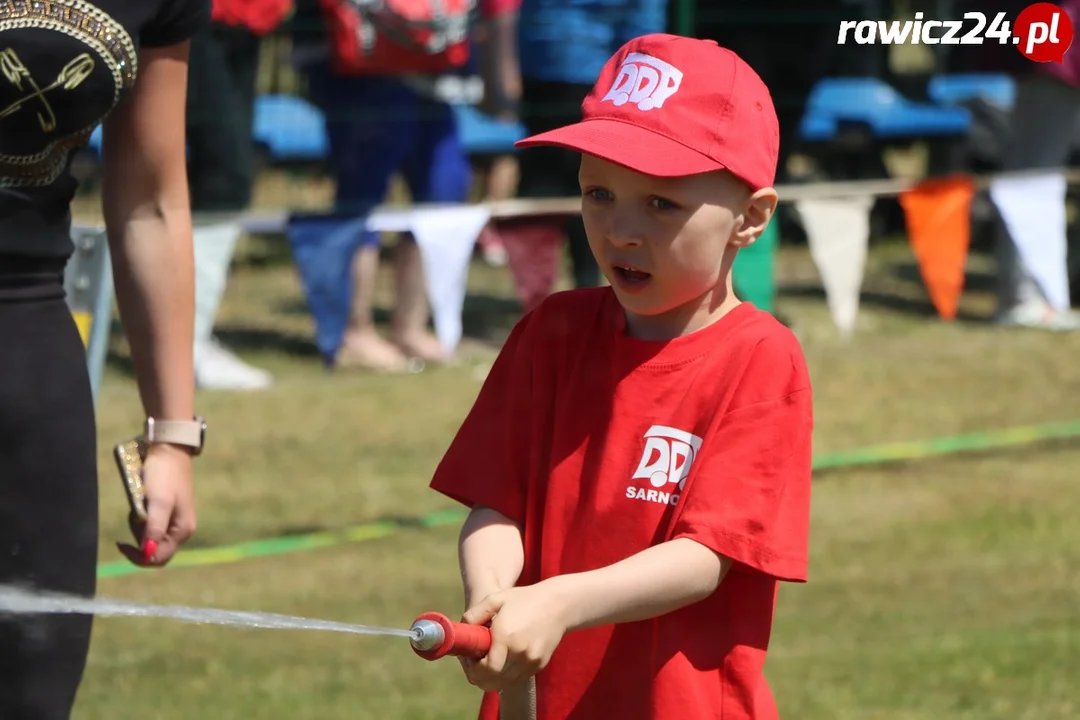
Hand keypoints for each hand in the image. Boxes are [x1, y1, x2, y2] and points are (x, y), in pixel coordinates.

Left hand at [116, 443, 196, 566]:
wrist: (169, 450)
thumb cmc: (164, 475)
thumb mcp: (158, 502)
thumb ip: (154, 529)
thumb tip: (147, 554)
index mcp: (182, 530)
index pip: (158, 558)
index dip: (138, 556)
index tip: (121, 543)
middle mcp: (181, 530)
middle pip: (154, 550)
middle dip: (138, 540)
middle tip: (132, 517)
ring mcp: (175, 521)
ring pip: (151, 538)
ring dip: (138, 527)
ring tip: (137, 505)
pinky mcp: (168, 512)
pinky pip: (151, 525)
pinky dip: (141, 518)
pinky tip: (141, 502)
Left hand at [459, 581, 569, 692]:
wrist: (559, 604)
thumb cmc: (524, 599)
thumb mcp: (495, 599)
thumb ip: (473, 615)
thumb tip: (462, 634)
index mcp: (506, 636)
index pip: (484, 670)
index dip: (471, 668)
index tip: (468, 657)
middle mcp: (520, 652)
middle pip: (492, 681)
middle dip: (478, 675)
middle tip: (475, 661)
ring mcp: (531, 661)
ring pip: (504, 683)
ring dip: (491, 677)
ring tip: (489, 659)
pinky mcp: (539, 665)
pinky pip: (516, 679)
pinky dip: (505, 675)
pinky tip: (504, 658)